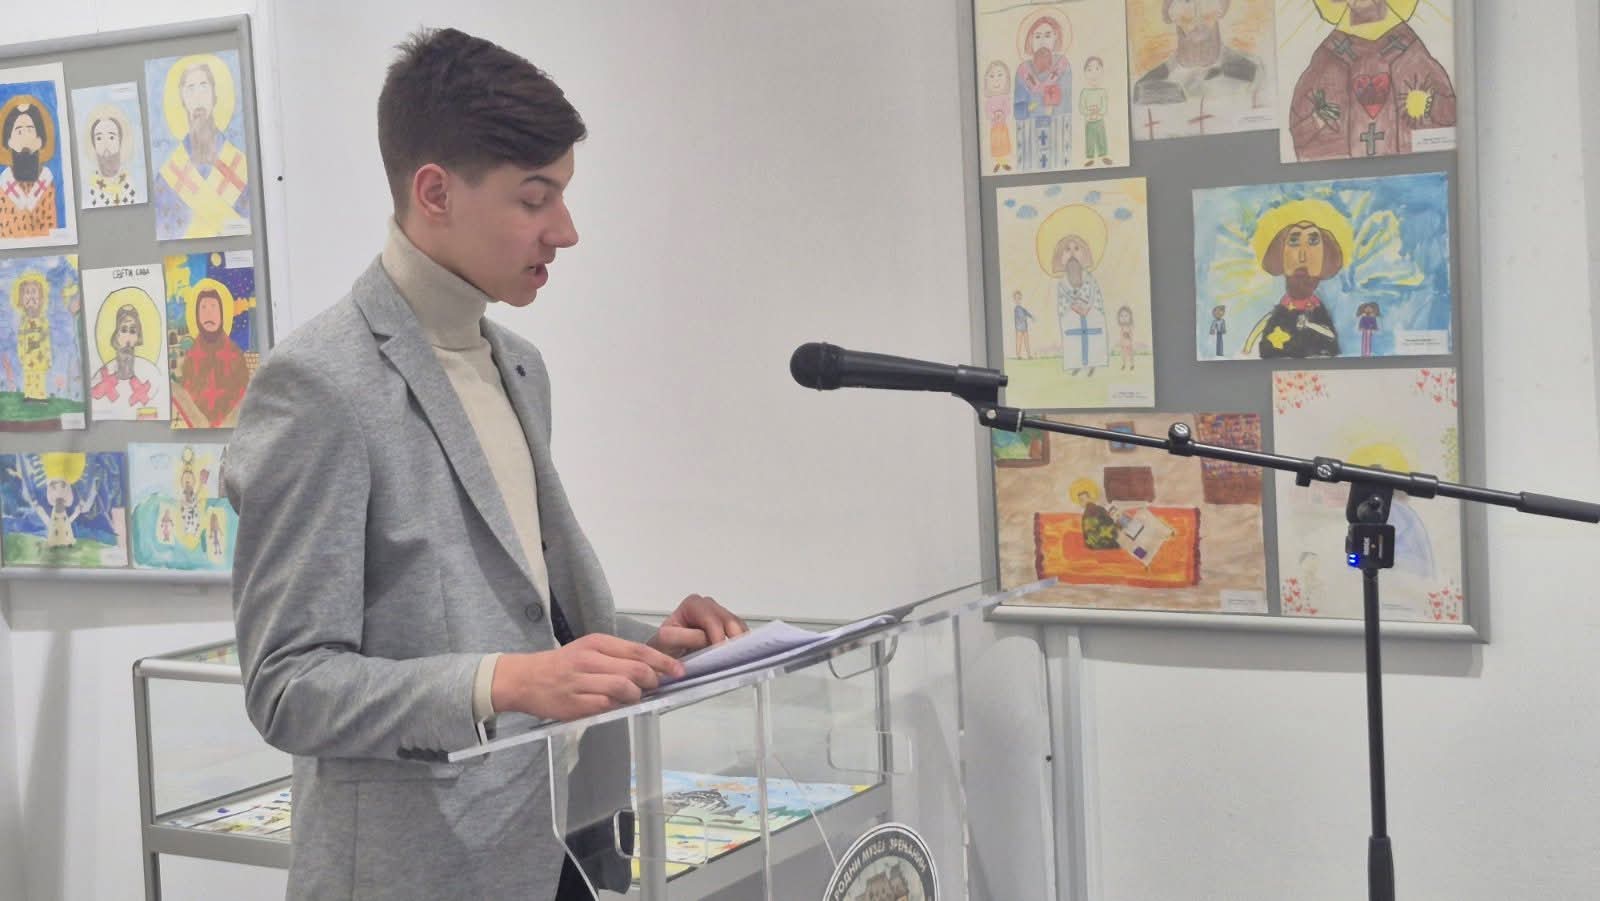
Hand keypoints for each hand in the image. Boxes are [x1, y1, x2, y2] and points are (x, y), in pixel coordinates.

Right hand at [490, 634, 684, 720]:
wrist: (525, 678)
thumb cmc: (563, 664)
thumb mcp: (589, 649)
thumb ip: (618, 657)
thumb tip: (652, 668)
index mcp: (597, 643)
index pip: (639, 651)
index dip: (663, 662)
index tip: (678, 670)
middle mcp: (590, 659)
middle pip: (636, 670)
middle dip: (654, 680)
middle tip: (657, 686)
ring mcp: (582, 682)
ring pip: (624, 688)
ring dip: (636, 695)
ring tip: (634, 697)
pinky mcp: (575, 703)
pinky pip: (606, 705)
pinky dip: (616, 706)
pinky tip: (615, 705)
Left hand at [648, 594, 747, 656]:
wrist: (666, 653)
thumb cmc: (664, 645)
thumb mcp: (668, 640)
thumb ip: (687, 637)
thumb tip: (706, 639)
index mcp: (693, 604)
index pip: (712, 620)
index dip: (717, 638)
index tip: (719, 654)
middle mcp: (709, 606)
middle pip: (729, 621)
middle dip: (732, 640)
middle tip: (730, 659)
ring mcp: (720, 615)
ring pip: (738, 627)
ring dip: (738, 644)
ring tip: (733, 660)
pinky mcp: (728, 627)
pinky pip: (741, 634)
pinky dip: (741, 646)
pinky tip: (735, 656)